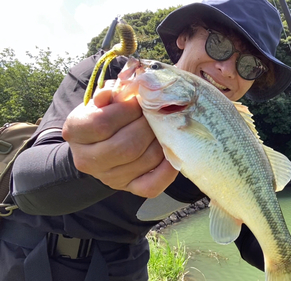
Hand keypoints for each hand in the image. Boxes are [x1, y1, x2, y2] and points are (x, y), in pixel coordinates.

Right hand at [62, 81, 177, 197]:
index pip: (102, 123)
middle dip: (147, 126)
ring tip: (165, 127)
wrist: (98, 144)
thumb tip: (116, 92)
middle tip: (157, 114)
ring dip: (161, 141)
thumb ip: (109, 93)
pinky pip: (152, 185)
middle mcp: (87, 160)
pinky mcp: (129, 188)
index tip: (139, 101)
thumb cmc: (103, 114)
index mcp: (75, 132)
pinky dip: (167, 170)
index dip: (126, 110)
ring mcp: (109, 178)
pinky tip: (171, 152)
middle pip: (126, 146)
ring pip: (143, 161)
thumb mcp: (101, 100)